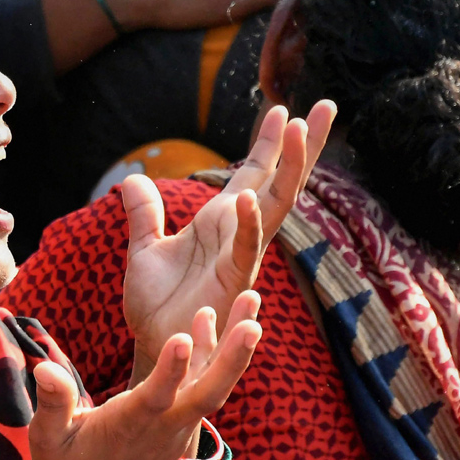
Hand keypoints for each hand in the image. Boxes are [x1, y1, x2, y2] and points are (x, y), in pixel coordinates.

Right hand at [29, 295, 262, 459]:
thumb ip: (54, 405)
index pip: (155, 397)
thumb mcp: (49, 441)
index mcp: (130, 425)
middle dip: (232, 358)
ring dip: (234, 345)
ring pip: (213, 383)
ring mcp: (177, 421)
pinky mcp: (179, 416)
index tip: (181, 338)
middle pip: (206, 393)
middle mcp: (163, 423)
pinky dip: (212, 349)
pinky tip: (211, 316)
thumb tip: (46, 368)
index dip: (170, 371)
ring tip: (252, 299)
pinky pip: (202, 381)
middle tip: (254, 323)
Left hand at [121, 101, 334, 378]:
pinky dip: (246, 221)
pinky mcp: (233, 283)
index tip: (285, 107)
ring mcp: (242, 257)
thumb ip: (144, 213)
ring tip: (297, 126)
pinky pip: (244, 247)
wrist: (157, 353)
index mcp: (223, 222)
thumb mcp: (144, 249)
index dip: (269, 142)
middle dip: (303, 145)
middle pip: (280, 181)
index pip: (254, 173)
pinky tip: (245, 194)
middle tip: (326, 105)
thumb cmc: (156, 308)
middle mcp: (240, 235)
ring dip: (289, 168)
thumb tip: (133, 178)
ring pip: (273, 206)